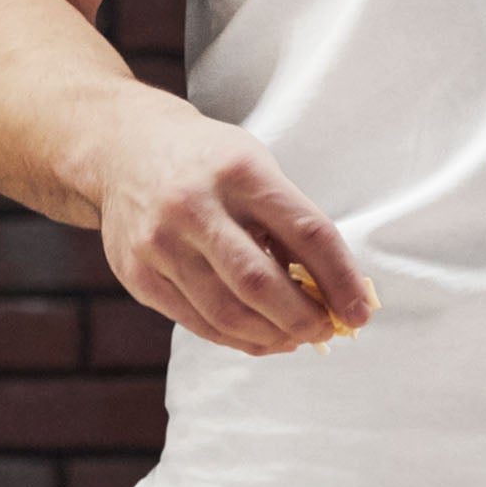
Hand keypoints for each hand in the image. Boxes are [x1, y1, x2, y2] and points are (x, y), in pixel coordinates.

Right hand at [96, 97, 375, 356]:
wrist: (125, 148)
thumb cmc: (208, 160)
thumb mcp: (255, 166)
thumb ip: (290, 223)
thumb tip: (334, 289)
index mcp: (240, 170)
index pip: (306, 232)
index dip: (340, 278)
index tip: (361, 309)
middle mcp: (196, 205)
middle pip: (262, 283)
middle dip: (305, 318)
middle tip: (328, 330)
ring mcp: (161, 243)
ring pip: (228, 313)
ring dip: (273, 336)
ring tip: (297, 338)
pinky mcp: (138, 274)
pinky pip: (196, 322)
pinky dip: (236, 338)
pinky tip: (260, 337)